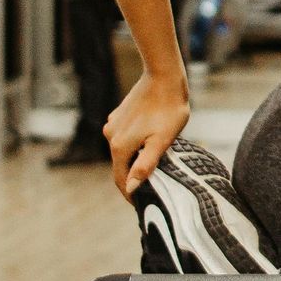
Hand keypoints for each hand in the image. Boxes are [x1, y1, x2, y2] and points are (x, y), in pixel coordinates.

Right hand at [105, 72, 190, 195]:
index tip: (140, 205)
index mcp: (120, 145)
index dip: (130, 194)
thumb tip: (131, 187)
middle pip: (120, 165)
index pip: (121, 178)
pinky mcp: (119, 115)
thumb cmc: (169, 109)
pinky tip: (148, 145)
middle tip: (149, 191)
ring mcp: (113, 124)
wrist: (164, 76)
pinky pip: (124, 137)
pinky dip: (134, 146)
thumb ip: (146, 165)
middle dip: (132, 178)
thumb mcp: (162, 141)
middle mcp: (111, 135)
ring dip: (133, 160)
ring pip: (122, 150)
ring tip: (151, 169)